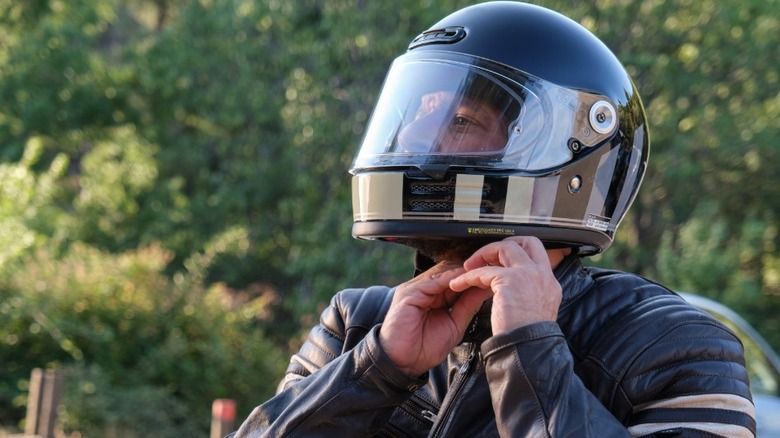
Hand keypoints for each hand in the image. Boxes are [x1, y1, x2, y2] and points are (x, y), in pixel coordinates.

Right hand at [379, 261, 493, 376]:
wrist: (402, 364)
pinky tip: (465, 279)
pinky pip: (432, 281)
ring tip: (483, 272)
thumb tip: (484, 290)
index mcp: (434, 295)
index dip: (475, 277)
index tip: (496, 276)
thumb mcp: (454, 325)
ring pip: (443, 272)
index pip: (457, 278)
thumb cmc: (424, 348)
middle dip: (472, 271)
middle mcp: (424, 288)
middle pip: (451, 271)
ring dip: (464, 272)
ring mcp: (415, 289)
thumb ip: (467, 306)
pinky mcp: (409, 293)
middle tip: (494, 269)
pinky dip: (450, 279)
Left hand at [448, 236, 561, 334]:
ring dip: (483, 255)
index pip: (537, 254)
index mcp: (549, 283)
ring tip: (468, 267)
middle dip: (504, 245)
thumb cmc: (528, 340)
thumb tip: (514, 291)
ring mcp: (528, 275)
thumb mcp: (536, 312)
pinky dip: (468, 276)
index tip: (500, 262)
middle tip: (486, 257)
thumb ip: (528, 295)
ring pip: (504, 248)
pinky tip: (458, 284)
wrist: (530, 350)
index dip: (518, 253)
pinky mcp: (510, 280)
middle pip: (526, 242)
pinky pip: (484, 271)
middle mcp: (542, 275)